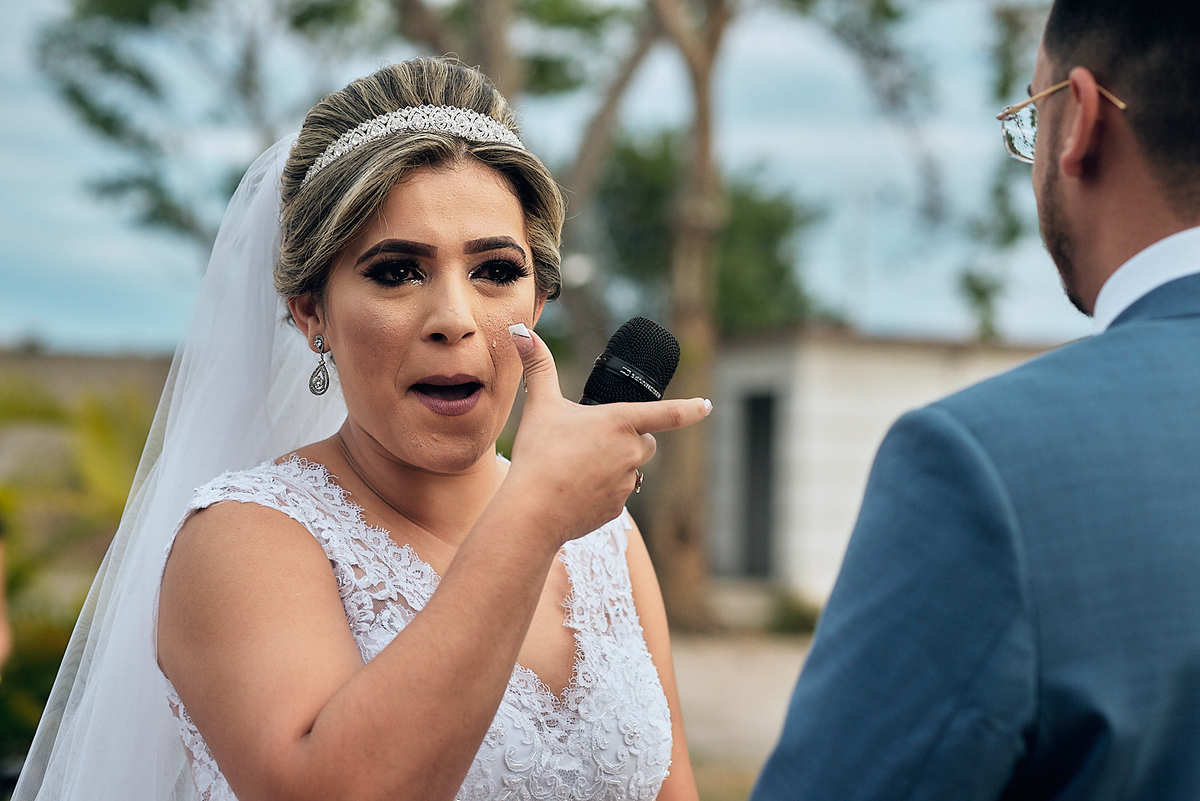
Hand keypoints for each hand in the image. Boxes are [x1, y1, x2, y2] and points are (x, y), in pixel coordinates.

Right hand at [503, 324, 710, 543]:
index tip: (706, 406)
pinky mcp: (617, 510)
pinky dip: (600, 492)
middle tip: (593, 443)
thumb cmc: (539, 454)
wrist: (533, 510)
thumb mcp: (541, 405)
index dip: (691, 408)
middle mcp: (631, 452)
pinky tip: (574, 492)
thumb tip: (523, 332)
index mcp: (620, 422)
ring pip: (630, 470)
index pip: (669, 413)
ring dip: (613, 467)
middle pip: (646, 442)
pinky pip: (616, 496)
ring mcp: (627, 483)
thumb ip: (539, 366)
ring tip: (576, 469)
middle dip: (630, 440)